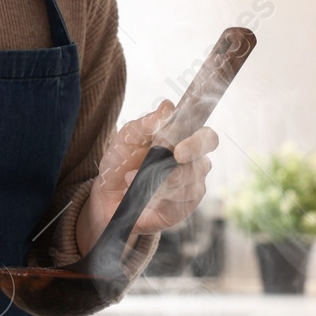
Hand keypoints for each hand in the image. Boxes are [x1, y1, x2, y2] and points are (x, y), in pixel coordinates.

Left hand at [77, 100, 219, 254]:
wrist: (107, 195)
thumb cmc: (122, 162)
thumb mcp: (127, 138)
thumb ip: (147, 123)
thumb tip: (168, 106)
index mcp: (185, 142)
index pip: (208, 138)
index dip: (199, 142)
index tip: (178, 149)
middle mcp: (194, 165)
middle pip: (203, 164)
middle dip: (182, 166)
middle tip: (164, 164)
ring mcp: (190, 188)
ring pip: (188, 185)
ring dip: (157, 182)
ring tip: (131, 179)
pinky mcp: (182, 209)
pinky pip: (178, 204)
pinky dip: (156, 197)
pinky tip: (141, 195)